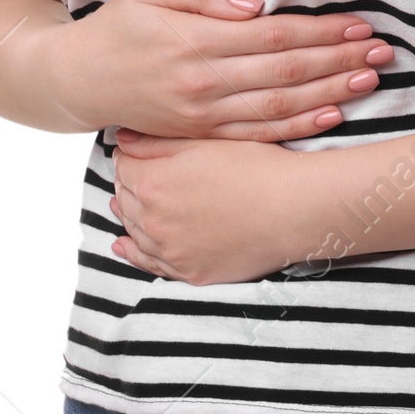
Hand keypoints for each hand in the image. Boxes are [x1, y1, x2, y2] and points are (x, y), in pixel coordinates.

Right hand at [45, 0, 393, 140]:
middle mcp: (204, 85)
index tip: (359, 25)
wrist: (78, 81)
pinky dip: (298, 127)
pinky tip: (331, 116)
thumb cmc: (119, 28)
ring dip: (330, 93)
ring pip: (280, 108)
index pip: (275, 38)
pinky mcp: (201, 135)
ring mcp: (204, 116)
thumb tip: (258, 5)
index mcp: (196, 44)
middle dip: (339, 61)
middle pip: (287, 74)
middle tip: (382, 53)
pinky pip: (258, 134)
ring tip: (369, 81)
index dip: (321, 31)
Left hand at [109, 126, 321, 283]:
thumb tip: (121, 140)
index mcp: (155, 182)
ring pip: (134, 231)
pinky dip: (134, 253)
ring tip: (130, 202)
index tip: (136, 151)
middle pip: (125, 198)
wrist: (293, 208)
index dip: (129, 155)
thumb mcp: (205, 141)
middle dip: (129, 183)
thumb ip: (157, 142)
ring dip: (131, 214)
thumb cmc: (256, 167)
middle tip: (138, 172)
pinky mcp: (190, 273)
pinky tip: (125, 245)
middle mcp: (155, 221)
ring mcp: (171, 251)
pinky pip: (150, 264)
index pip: (123, 165)